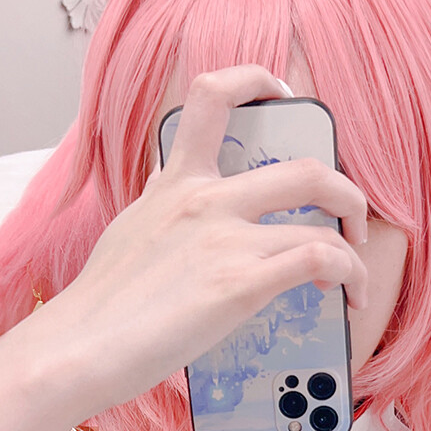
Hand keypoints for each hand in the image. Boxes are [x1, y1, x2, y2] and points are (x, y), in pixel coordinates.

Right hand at [31, 65, 367, 420]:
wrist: (76, 348)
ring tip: (355, 279)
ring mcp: (224, 239)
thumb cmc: (98, 307)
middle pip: (305, 167)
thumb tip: (175, 203)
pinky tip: (347, 298)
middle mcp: (204, 200)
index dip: (257, 81)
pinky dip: (348, 274)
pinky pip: (319, 259)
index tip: (283, 95)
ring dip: (355, 249)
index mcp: (174, 183)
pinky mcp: (239, 283)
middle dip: (346, 192)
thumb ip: (161, 209)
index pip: (212, 96)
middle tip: (350, 220)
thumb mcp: (129, 232)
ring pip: (322, 218)